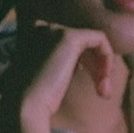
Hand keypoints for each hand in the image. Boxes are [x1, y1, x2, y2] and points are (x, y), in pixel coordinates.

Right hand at [0, 20, 115, 121]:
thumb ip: (60, 64)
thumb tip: (85, 63)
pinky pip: (99, 39)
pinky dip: (107, 57)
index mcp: (34, 36)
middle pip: (81, 43)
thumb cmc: (35, 99)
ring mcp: (56, 30)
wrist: (26, 104)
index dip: (84, 63)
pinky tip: (104, 78)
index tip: (92, 85)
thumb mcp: (47, 76)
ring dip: (102, 66)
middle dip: (95, 66)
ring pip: (92, 42)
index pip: (69, 45)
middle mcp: (44, 28)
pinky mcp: (70, 36)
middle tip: (102, 92)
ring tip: (103, 91)